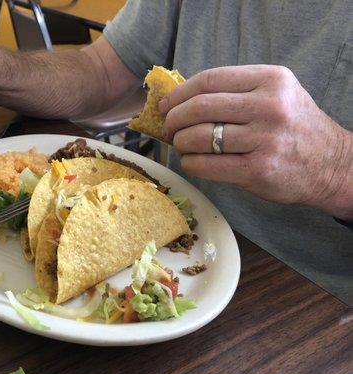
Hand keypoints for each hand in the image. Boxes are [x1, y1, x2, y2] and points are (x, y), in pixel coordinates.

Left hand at [159, 65, 352, 218]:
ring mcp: (263, 140)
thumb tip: (182, 98)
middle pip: (200, 107)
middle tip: (168, 128)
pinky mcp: (257, 170)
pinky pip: (206, 165)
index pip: (209, 80)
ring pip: (199, 137)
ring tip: (181, 145)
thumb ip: (237, 91)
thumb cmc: (293, 126)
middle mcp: (269, 107)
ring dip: (180, 143)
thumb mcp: (276, 94)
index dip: (179, 93)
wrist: (330, 163)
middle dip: (174, 119)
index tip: (166, 105)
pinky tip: (191, 161)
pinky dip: (190, 163)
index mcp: (270, 80)